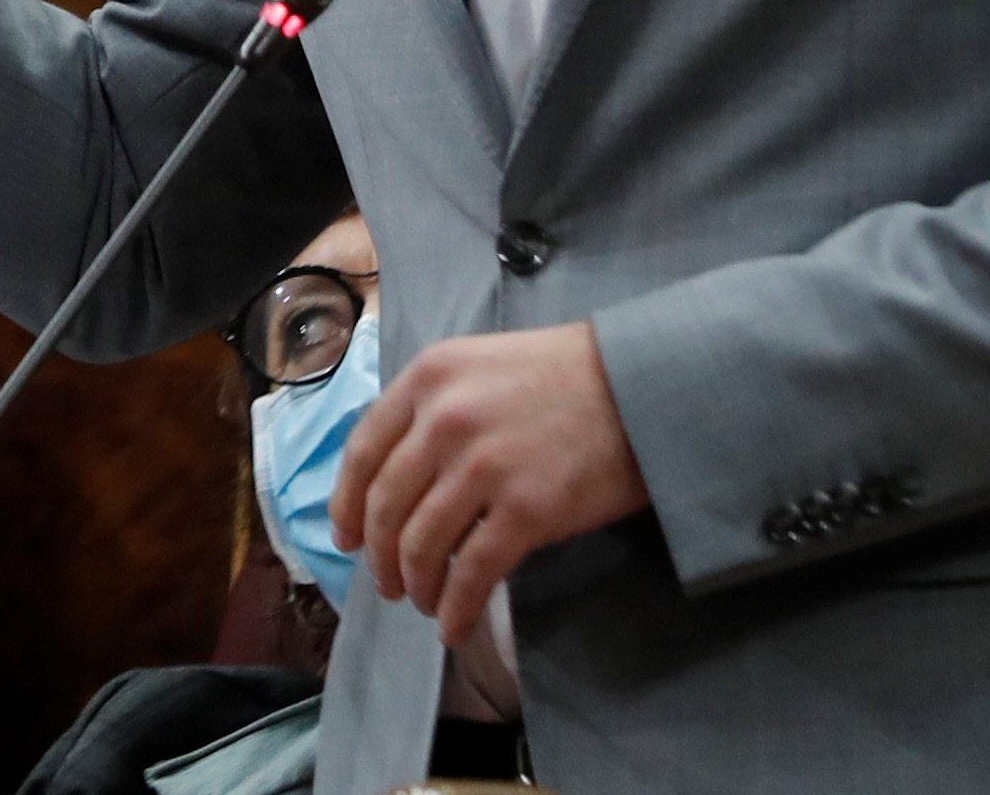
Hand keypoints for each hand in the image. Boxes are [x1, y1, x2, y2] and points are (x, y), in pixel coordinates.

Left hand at [329, 322, 649, 644]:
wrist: (642, 385)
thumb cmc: (564, 373)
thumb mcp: (481, 365)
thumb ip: (435, 406)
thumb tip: (397, 471)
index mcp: (429, 378)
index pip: (364, 452)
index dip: (347, 504)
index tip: (347, 538)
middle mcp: (446, 420)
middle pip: (386, 506)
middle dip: (380, 557)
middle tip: (388, 583)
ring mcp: (484, 466)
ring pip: (421, 545)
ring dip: (415, 585)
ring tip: (424, 603)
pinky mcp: (526, 511)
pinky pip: (471, 574)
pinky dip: (454, 609)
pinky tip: (454, 626)